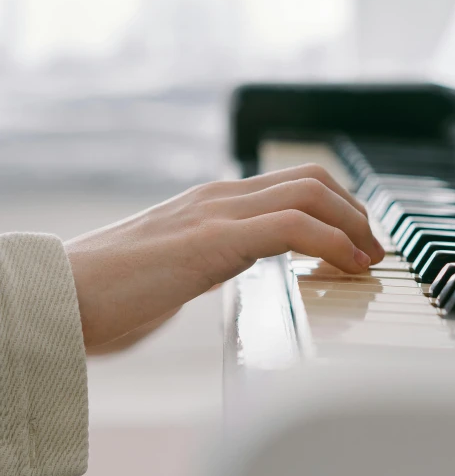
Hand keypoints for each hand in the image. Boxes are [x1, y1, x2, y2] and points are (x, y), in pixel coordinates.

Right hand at [65, 164, 384, 348]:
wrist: (61, 298)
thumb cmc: (111, 294)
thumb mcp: (176, 271)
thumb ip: (209, 262)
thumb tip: (232, 272)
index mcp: (212, 204)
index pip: (290, 182)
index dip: (336, 206)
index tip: (358, 243)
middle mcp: (218, 198)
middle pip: (310, 177)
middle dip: (355, 209)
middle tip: (373, 250)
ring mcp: (215, 213)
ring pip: (308, 190)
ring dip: (353, 222)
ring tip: (369, 260)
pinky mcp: (211, 240)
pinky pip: (290, 225)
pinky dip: (332, 241)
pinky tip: (347, 268)